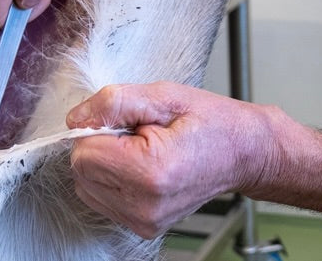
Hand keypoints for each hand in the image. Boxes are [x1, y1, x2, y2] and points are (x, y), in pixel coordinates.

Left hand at [67, 82, 321, 236]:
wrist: (245, 152)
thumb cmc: (213, 121)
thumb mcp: (167, 96)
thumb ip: (116, 102)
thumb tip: (76, 117)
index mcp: (151, 171)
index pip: (84, 152)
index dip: (101, 127)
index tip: (131, 120)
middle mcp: (144, 205)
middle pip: (82, 171)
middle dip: (104, 145)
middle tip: (143, 132)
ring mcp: (144, 221)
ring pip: (88, 187)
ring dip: (108, 162)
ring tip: (146, 147)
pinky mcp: (143, 227)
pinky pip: (102, 199)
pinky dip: (115, 178)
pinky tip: (145, 165)